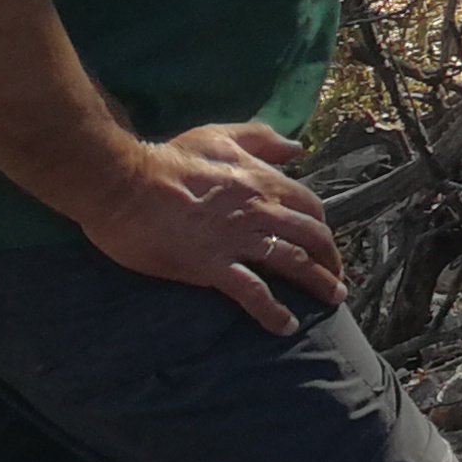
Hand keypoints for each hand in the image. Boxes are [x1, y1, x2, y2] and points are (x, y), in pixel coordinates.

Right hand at [83, 124, 343, 332]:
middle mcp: (261, 211)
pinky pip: (253, 292)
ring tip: (332, 300)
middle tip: (336, 278)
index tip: (324, 242)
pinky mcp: (212, 265)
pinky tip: (286, 326)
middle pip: (312, 236)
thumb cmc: (169, 159)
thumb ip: (261, 140)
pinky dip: (273, 311)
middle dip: (331, 258)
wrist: (125, 184)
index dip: (322, 226)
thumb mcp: (221, 136)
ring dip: (318, 283)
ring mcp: (239, 239)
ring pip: (294, 262)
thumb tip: (296, 147)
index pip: (310, 207)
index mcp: (264, 181)